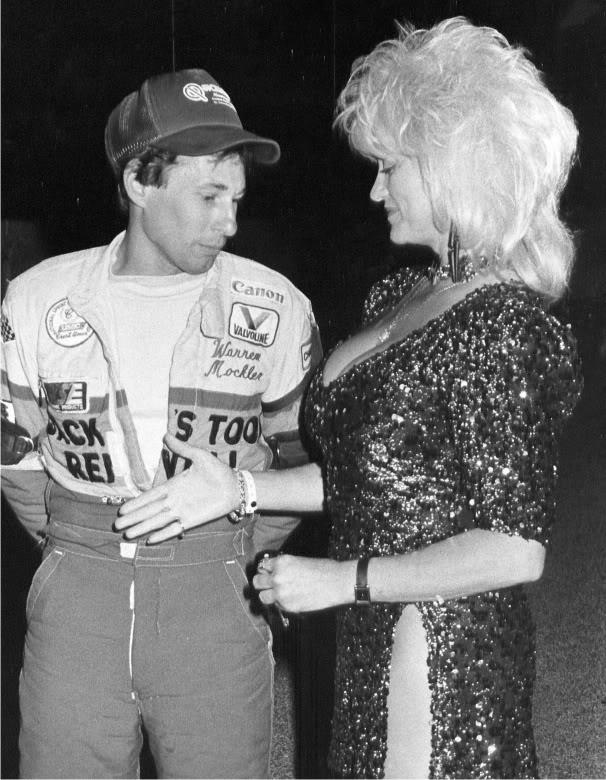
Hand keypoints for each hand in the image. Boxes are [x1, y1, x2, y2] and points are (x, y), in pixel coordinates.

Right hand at [114, 433, 238, 543]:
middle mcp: (174, 500)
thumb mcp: (199, 456)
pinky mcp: (192, 521)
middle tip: (116, 525)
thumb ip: (182, 448)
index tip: (122, 509)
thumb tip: (165, 435)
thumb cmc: (218, 471)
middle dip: (133, 518)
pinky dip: (163, 534)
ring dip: (142, 528)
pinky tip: (150, 540)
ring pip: (157, 521)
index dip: (136, 503)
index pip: (150, 496)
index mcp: (173, 485)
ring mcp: (182, 511)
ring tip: (127, 535)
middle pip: (149, 511)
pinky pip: (174, 529)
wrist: (235, 486)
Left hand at [252, 554, 354, 612]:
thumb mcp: (300, 561)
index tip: (269, 573)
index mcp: (281, 562)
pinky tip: (292, 599)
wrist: (337, 582)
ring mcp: (281, 593)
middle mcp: (277, 577)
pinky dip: (281, 603)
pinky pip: (277, 605)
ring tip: (278, 594)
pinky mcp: (288, 606)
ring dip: (268, 595)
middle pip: (257, 581)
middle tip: (270, 584)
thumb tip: (274, 572)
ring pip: (262, 596)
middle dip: (263, 582)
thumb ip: (284, 567)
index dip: (266, 570)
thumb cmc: (323, 569)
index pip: (262, 566)